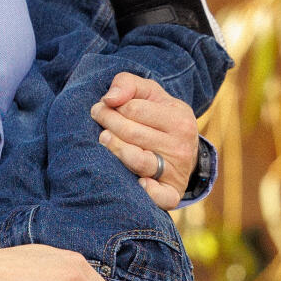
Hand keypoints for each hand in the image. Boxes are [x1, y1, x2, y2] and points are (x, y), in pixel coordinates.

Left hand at [94, 76, 200, 208]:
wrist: (183, 150)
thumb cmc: (158, 117)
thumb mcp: (149, 94)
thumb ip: (128, 84)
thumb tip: (109, 99)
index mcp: (179, 117)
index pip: (133, 109)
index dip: (112, 107)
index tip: (103, 107)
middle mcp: (181, 145)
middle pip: (131, 133)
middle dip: (107, 124)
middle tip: (97, 120)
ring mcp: (177, 170)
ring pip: (138, 161)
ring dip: (114, 150)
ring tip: (104, 140)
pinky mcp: (172, 192)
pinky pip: (161, 196)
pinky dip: (149, 192)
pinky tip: (138, 183)